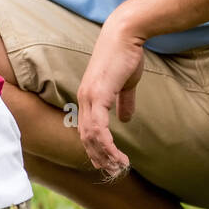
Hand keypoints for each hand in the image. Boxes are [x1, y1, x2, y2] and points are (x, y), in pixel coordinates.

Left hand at [76, 14, 145, 177]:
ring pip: (91, 135)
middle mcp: (83, 100)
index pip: (87, 129)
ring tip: (118, 166)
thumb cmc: (125, 57)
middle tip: (113, 171)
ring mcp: (88, 97)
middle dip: (99, 156)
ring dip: (104, 154)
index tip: (108, 162)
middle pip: (86, 137)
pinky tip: (116, 154)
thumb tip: (125, 119)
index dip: (96, 148)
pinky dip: (105, 143)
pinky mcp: (98, 95)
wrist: (125, 36)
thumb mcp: (125, 84)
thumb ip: (123, 102)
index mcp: (88, 98)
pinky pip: (98, 126)